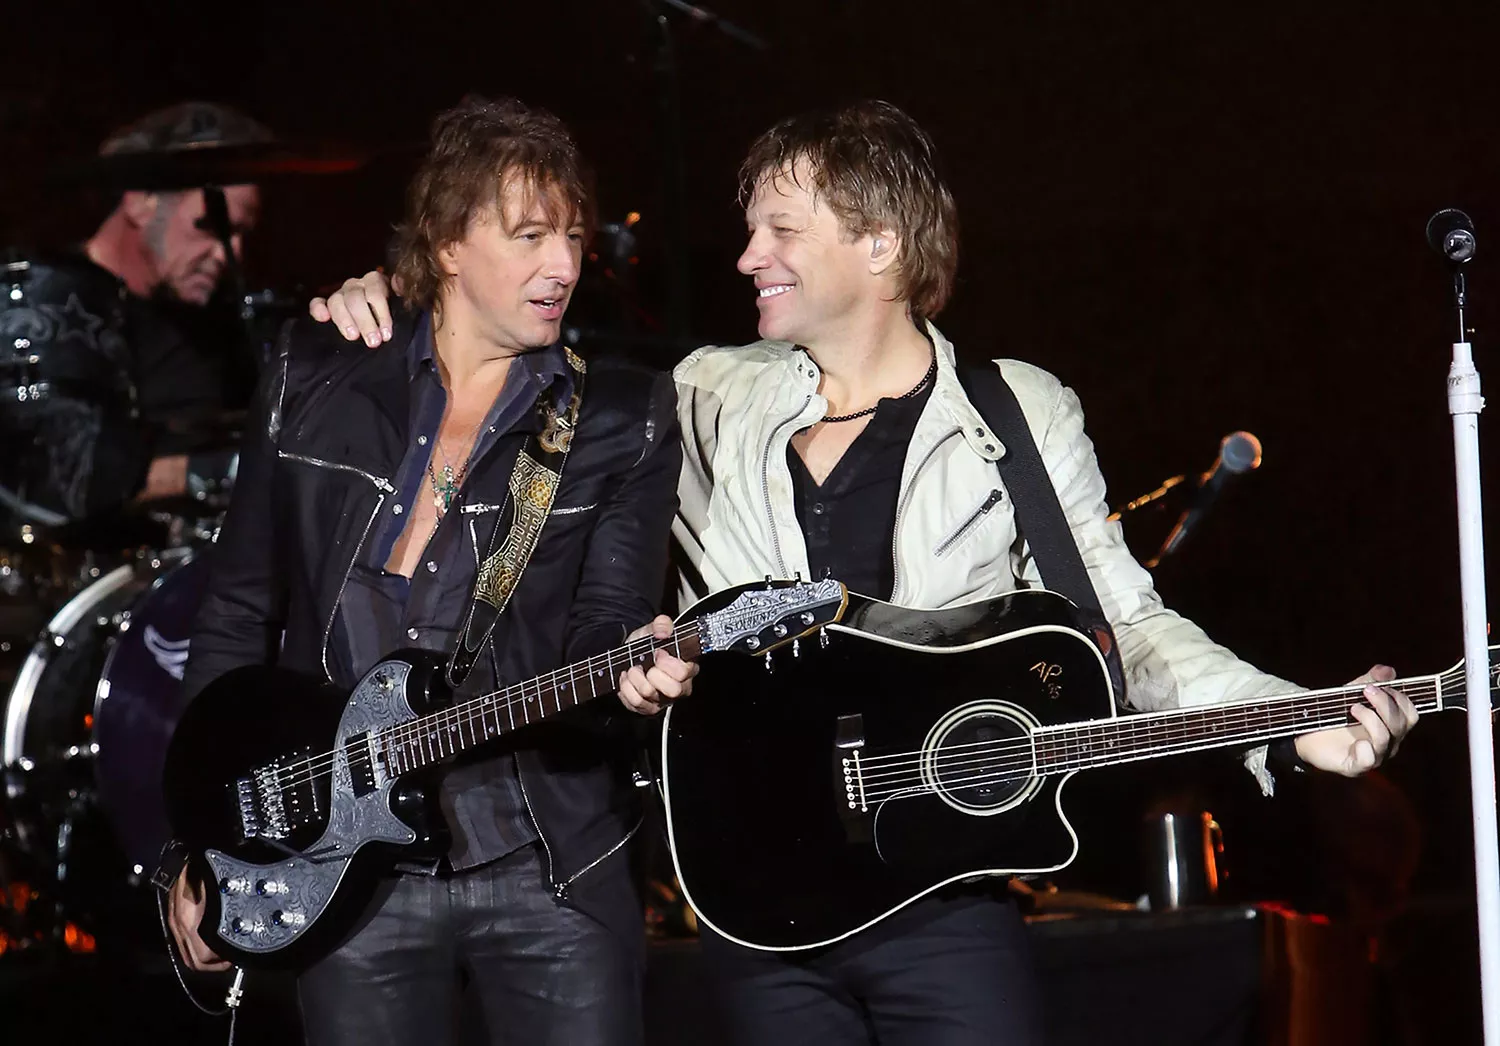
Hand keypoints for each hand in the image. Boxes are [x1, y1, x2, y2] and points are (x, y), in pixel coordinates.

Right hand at [167, 868, 231, 971]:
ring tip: (221, 949)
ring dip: (203, 955)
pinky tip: (209, 934)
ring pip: (186, 952)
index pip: (202, 958)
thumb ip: (227, 917)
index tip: (232, 958)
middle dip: (212, 963)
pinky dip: (195, 943)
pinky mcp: (173, 914)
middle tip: (228, 958)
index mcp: (190, 923)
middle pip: (193, 961)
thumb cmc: (209, 870)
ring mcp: (174, 920)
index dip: (219, 963)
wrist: (189, 855)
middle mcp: (179, 925)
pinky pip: (183, 939)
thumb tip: (237, 933)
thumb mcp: (224, 893)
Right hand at [308, 270, 393, 346]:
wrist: (380, 328)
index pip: (376, 293)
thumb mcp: (401, 307)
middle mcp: (356, 285)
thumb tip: (400, 283)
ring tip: (352, 337)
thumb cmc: (391, 317)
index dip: (381, 313)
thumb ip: (401, 294)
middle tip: (373, 342)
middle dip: (365, 321)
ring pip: (336, 300)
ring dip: (343, 319)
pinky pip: (317, 303)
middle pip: (355, 298)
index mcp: (376, 283)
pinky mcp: (326, 305)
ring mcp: (340, 294)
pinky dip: (317, 309)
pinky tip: (323, 319)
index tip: (386, 335)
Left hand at [618, 615, 698, 715]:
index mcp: (688, 667)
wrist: (629, 656)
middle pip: (673, 690)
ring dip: (634, 678)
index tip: (658, 653)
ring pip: (649, 695)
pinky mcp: (649, 708)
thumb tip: (663, 632)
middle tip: (645, 665)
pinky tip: (627, 679)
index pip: (684, 672)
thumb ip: (662, 624)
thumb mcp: (654, 629)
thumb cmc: (647, 644)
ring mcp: (664, 700)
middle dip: (653, 674)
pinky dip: (626, 688)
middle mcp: (680, 687)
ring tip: (632, 669)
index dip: (668, 663)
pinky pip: (636, 703)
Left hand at [1293, 664, 1418, 775]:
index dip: (1400, 698)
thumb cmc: (1335, 714)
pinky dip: (1364, 748)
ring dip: (1371, 718)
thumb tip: (1388, 670)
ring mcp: (1374, 756)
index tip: (1379, 684)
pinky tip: (1355, 741)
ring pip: (1385, 738)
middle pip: (1400, 725)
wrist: (1306, 733)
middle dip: (1385, 704)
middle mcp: (1388, 744)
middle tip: (1366, 689)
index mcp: (1391, 727)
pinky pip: (1368, 760)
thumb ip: (1370, 680)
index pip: (1410, 714)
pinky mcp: (1355, 767)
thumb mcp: (1352, 693)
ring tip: (1352, 707)